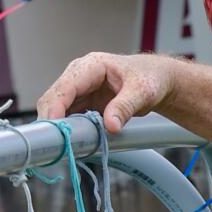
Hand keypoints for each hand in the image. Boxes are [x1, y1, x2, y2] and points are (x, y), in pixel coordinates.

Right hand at [37, 53, 180, 133]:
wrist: (158, 80)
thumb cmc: (151, 78)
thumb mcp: (142, 92)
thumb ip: (125, 108)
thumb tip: (111, 127)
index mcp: (91, 66)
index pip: (65, 87)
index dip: (55, 108)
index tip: (55, 129)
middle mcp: (79, 76)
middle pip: (54, 99)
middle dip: (53, 120)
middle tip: (58, 143)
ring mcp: (80, 91)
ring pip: (57, 110)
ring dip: (59, 127)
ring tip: (65, 145)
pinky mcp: (83, 104)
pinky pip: (69, 118)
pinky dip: (69, 130)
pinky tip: (73, 142)